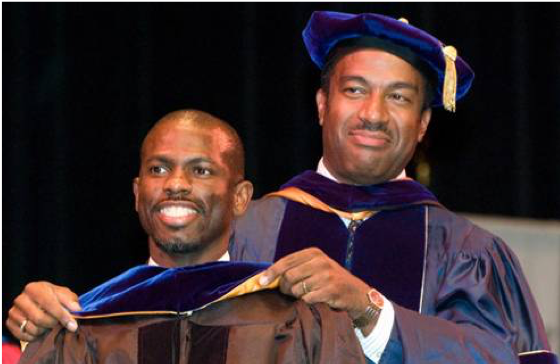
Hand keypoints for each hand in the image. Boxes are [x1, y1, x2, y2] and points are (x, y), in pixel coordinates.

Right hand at [6, 281, 80, 341]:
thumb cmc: (53, 297)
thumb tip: (76, 310)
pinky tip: (41, 330)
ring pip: (32, 329)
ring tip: (49, 325)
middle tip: (59, 324)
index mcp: (34, 288)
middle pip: (39, 318)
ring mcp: (13, 311)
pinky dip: (35, 336)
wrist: (38, 301)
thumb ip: (71, 301)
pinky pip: (24, 336)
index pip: (48, 303)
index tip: (72, 325)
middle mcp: (20, 299)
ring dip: (45, 330)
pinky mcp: (9, 323)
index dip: (62, 315)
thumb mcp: (64, 294)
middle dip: (53, 324)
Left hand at [259, 247, 376, 334]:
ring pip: (296, 289)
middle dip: (285, 288)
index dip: (271, 272)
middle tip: (290, 293)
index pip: (285, 261)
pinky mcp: (331, 289)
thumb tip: (268, 277)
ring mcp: (326, 275)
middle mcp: (320, 261)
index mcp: (313, 253)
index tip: (261, 282)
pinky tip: (315, 300)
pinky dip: (307, 302)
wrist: (357, 294)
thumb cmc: (331, 281)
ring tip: (307, 295)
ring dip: (297, 296)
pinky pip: (307, 299)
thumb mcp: (316, 267)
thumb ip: (296, 268)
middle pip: (288, 276)